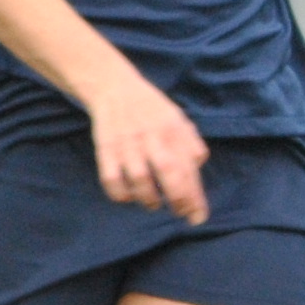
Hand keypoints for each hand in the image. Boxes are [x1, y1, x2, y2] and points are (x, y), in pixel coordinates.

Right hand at [90, 70, 210, 223]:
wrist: (114, 87)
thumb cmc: (151, 109)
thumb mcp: (178, 119)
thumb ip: (191, 143)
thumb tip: (198, 167)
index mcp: (173, 130)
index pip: (188, 168)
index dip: (194, 197)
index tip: (197, 217)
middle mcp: (152, 136)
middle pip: (168, 172)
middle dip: (177, 199)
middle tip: (179, 212)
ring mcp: (127, 143)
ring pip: (139, 179)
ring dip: (148, 199)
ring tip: (153, 203)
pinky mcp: (106, 148)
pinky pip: (111, 178)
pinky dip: (120, 194)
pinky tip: (127, 196)